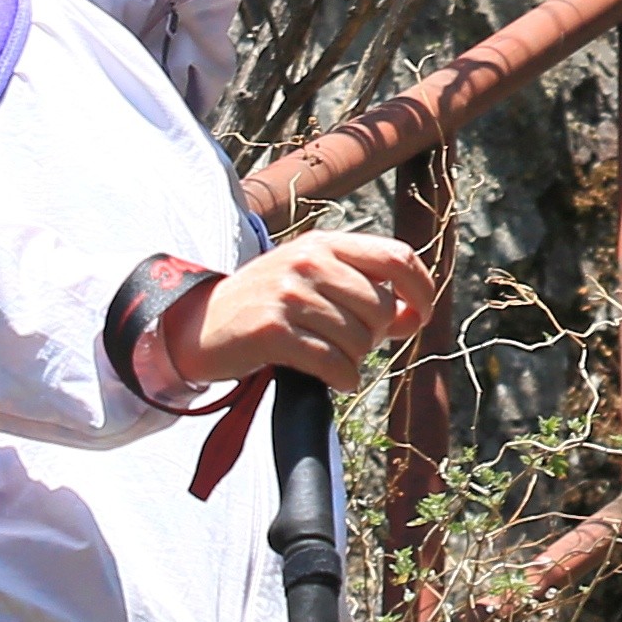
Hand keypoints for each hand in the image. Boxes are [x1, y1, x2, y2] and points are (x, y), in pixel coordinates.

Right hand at [145, 234, 440, 396]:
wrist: (199, 324)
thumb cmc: (268, 304)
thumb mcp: (316, 283)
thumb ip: (368, 294)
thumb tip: (417, 316)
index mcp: (326, 243)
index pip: (397, 257)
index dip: (421, 288)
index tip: (423, 314)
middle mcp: (309, 261)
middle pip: (382, 307)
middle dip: (377, 335)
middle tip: (352, 343)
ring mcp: (289, 294)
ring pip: (360, 339)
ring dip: (354, 359)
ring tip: (331, 356)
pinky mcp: (273, 331)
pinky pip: (333, 363)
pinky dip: (343, 378)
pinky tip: (335, 378)